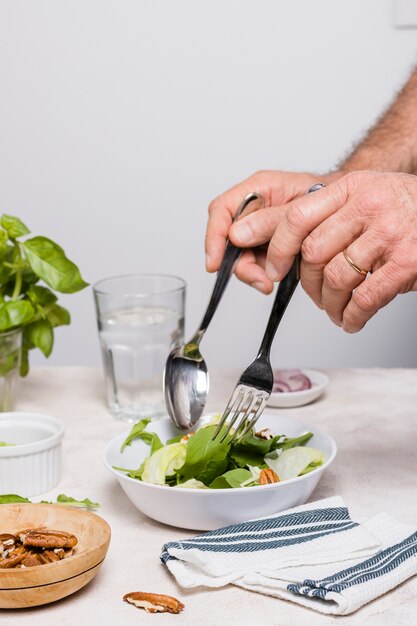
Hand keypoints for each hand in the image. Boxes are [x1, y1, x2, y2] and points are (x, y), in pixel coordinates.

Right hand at [205, 170, 339, 293]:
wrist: (350, 212)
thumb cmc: (331, 199)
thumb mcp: (301, 208)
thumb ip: (270, 222)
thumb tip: (236, 236)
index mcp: (259, 189)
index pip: (222, 210)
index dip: (214, 238)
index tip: (215, 263)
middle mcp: (255, 209)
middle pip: (228, 239)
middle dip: (241, 263)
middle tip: (260, 279)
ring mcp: (260, 230)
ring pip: (240, 256)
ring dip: (254, 273)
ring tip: (272, 280)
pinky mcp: (268, 247)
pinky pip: (255, 264)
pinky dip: (263, 275)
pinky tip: (276, 279)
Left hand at [250, 171, 416, 331]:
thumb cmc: (407, 209)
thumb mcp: (366, 195)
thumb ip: (330, 214)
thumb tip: (282, 247)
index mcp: (351, 187)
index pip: (297, 217)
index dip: (278, 249)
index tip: (273, 269)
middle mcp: (368, 205)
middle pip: (313, 252)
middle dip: (307, 284)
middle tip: (315, 295)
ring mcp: (389, 232)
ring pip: (336, 278)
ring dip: (330, 304)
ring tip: (336, 310)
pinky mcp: (408, 262)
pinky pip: (364, 298)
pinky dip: (353, 316)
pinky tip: (353, 319)